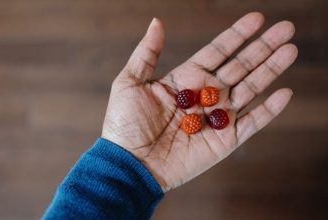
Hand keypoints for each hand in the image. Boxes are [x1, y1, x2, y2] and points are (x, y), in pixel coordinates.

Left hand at [101, 12, 297, 191]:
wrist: (130, 163)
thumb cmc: (124, 124)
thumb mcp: (130, 82)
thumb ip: (147, 52)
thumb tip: (157, 22)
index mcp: (186, 79)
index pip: (218, 51)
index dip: (237, 35)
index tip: (257, 18)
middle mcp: (205, 95)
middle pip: (240, 66)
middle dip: (263, 47)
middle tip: (286, 28)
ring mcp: (216, 117)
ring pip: (250, 89)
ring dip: (270, 70)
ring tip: (290, 50)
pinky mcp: (224, 141)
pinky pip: (252, 123)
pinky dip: (269, 110)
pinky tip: (284, 92)